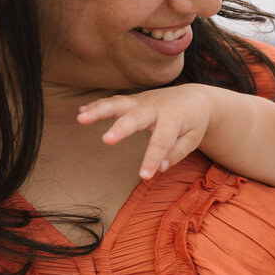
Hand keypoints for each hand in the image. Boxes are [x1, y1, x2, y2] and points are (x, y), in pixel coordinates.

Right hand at [77, 86, 213, 179]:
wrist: (194, 98)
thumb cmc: (193, 122)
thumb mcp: (192, 138)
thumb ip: (177, 153)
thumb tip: (160, 169)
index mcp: (173, 119)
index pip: (161, 142)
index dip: (152, 159)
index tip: (143, 176)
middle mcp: (155, 108)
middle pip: (136, 117)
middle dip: (121, 128)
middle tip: (106, 140)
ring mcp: (142, 101)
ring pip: (118, 104)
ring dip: (98, 110)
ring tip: (81, 118)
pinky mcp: (133, 100)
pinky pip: (113, 101)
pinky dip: (97, 105)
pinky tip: (81, 112)